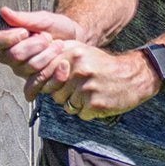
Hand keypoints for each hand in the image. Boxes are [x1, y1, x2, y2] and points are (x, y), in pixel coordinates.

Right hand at [0, 5, 88, 86]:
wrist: (78, 40)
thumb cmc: (57, 27)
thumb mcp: (43, 19)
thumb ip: (24, 18)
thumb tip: (3, 11)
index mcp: (7, 39)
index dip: (7, 39)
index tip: (24, 32)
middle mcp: (11, 57)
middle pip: (13, 56)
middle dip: (34, 45)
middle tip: (47, 37)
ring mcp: (23, 72)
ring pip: (28, 68)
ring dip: (47, 55)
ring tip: (59, 45)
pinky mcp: (37, 84)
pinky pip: (40, 84)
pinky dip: (55, 73)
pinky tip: (64, 64)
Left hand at [43, 45, 160, 120]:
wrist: (135, 75)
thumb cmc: (105, 65)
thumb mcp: (82, 52)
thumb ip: (58, 56)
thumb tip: (33, 68)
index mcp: (73, 54)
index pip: (43, 73)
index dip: (35, 85)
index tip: (30, 94)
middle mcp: (78, 69)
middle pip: (54, 93)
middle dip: (62, 95)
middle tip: (78, 89)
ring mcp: (87, 87)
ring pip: (66, 105)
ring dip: (76, 104)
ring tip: (91, 93)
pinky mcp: (95, 104)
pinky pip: (80, 114)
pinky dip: (87, 111)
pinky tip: (98, 100)